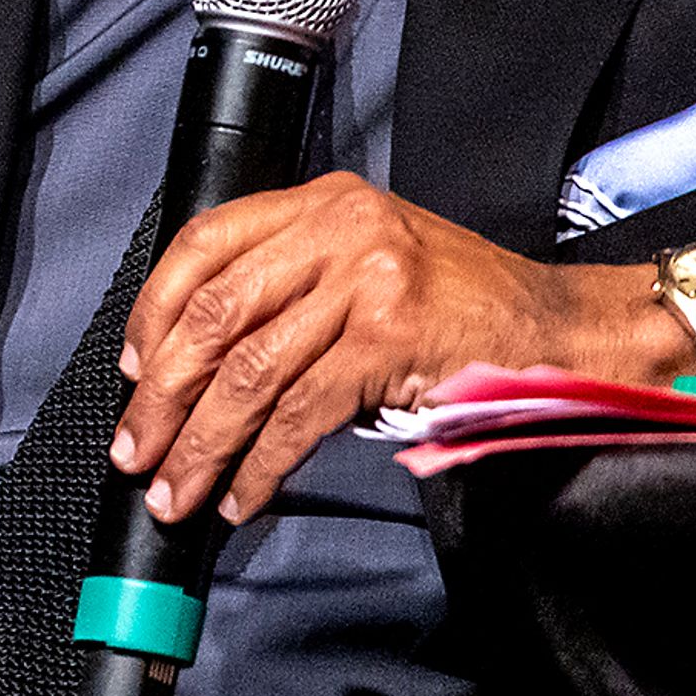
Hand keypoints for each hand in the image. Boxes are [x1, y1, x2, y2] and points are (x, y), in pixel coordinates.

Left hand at [111, 171, 695, 525]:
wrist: (565, 329)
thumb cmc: (463, 305)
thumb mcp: (368, 261)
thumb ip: (291, 285)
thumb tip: (193, 363)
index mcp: (323, 203)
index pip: (204, 244)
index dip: (153, 311)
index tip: (131, 367)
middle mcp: (339, 229)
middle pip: (215, 315)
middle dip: (163, 394)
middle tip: (136, 448)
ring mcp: (366, 281)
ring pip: (251, 373)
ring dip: (203, 443)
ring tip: (177, 488)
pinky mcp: (390, 338)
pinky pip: (301, 413)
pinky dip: (263, 463)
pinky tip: (244, 493)